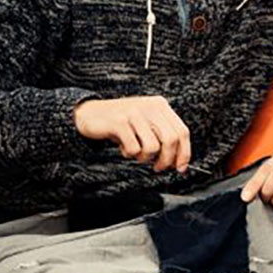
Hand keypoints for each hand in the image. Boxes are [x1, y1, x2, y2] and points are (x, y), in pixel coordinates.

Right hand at [74, 96, 191, 172]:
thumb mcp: (146, 124)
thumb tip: (179, 162)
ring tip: (134, 152)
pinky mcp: (119, 121)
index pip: (182, 131)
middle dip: (167, 160)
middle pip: (171, 140)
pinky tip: (122, 147)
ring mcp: (135, 113)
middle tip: (157, 167)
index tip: (180, 167)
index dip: (184, 153)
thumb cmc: (121, 123)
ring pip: (153, 147)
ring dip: (144, 157)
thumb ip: (162, 137)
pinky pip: (134, 148)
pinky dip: (129, 154)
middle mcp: (150, 106)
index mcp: (160, 105)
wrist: (88, 113)